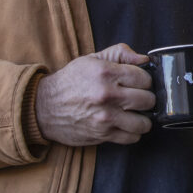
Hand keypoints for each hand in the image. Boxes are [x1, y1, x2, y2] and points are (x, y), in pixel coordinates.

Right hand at [35, 43, 154, 145]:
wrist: (44, 107)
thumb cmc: (70, 81)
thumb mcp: (92, 59)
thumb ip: (120, 54)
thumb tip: (144, 59)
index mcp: (106, 73)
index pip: (144, 78)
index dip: (145, 80)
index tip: (140, 83)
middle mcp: (107, 95)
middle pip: (148, 100)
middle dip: (146, 99)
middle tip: (139, 98)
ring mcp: (106, 117)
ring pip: (143, 123)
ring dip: (143, 119)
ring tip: (136, 114)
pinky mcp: (102, 134)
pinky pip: (132, 138)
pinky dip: (133, 133)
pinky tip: (126, 125)